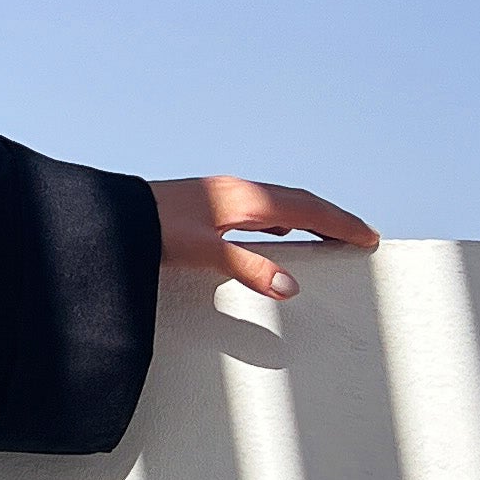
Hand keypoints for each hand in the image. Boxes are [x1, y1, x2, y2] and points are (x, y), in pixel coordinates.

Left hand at [150, 177, 377, 305]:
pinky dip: (281, 222)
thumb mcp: (204, 252)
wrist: (110, 218)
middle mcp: (238, 193)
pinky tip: (277, 235)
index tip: (368, 236)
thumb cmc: (150, 230)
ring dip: (307, 218)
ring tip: (328, 236)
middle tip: (359, 236)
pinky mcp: (208, 206)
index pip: (306, 209)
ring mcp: (223, 197)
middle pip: (298, 203)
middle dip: (331, 219)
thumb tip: (290, 286)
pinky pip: (259, 211)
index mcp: (245, 200)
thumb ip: (248, 269)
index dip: (340, 223)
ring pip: (279, 205)